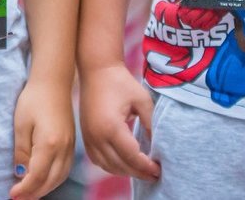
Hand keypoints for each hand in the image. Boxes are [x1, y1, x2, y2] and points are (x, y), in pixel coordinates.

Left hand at [10, 77, 74, 199]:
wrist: (53, 82)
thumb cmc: (34, 100)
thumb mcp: (21, 125)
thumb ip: (21, 152)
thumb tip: (21, 174)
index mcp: (50, 144)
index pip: (37, 177)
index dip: (24, 190)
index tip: (12, 194)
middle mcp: (63, 149)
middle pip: (50, 181)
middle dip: (34, 193)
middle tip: (18, 198)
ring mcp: (70, 146)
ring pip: (60, 178)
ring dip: (44, 189)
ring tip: (29, 193)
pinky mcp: (72, 143)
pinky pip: (65, 169)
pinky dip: (54, 180)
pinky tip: (44, 180)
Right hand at [78, 62, 159, 180]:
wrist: (96, 70)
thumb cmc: (121, 82)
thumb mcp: (142, 100)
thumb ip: (151, 123)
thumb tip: (157, 145)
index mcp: (111, 126)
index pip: (131, 156)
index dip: (146, 166)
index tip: (158, 169)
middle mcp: (97, 136)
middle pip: (119, 165)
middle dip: (138, 172)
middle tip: (154, 175)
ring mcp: (89, 138)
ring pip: (107, 166)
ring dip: (125, 172)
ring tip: (142, 172)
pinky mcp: (85, 137)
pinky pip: (98, 160)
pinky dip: (111, 166)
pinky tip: (124, 165)